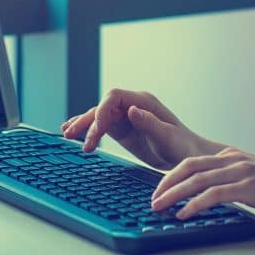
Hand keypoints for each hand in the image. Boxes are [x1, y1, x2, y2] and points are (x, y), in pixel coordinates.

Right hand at [61, 89, 218, 169]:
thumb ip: (150, 123)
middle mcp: (133, 105)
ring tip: (67, 135)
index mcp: (144, 101)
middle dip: (87, 120)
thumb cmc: (182, 147)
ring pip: (99, 116)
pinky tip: (74, 134)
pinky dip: (88, 129)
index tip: (96, 130)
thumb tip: (131, 109)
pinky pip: (102, 126)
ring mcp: (127, 117)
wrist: (187, 157)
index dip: (101, 110)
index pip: (114, 96)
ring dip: (83, 124)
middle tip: (72, 136)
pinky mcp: (123, 129)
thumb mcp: (167, 137)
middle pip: (102, 106)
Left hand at [150, 147, 254, 220]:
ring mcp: (242, 171)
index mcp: (234, 156)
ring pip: (198, 179)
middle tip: (152, 199)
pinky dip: (195, 203)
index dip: (173, 175)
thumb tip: (216, 193)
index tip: (160, 190)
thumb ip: (235, 180)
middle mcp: (235, 159)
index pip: (194, 162)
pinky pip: (215, 194)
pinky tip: (184, 213)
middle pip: (189, 166)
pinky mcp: (250, 186)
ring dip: (174, 193)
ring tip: (159, 207)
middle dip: (166, 183)